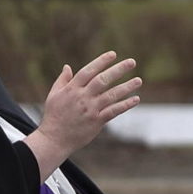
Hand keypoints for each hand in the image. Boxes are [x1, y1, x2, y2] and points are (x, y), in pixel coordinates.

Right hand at [25, 51, 139, 176]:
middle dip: (118, 70)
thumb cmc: (53, 116)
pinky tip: (136, 99)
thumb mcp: (53, 95)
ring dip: (126, 87)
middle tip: (132, 62)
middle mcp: (82, 97)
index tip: (113, 54)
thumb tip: (67, 66)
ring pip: (111, 95)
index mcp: (72, 89)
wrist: (54, 139)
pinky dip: (125, 105)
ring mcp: (90, 109)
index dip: (101, 61)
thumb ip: (62, 80)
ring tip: (138, 80)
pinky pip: (113, 111)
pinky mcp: (96, 121)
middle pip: (102, 80)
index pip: (88, 71)